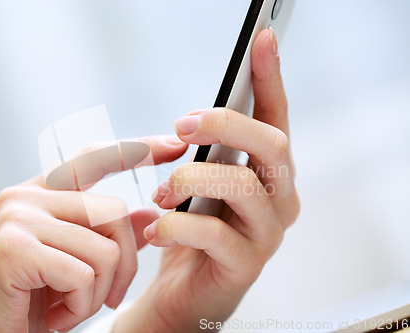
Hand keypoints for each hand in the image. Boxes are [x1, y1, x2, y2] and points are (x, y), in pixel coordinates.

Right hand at [0, 136, 187, 332]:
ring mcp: (17, 217)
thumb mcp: (78, 265)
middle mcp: (25, 195)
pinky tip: (55, 318)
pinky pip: (83, 273)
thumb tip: (151, 213)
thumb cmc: (30, 303)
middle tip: (107, 299)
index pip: (94, 158)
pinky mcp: (14, 247)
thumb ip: (109, 236)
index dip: (136, 149)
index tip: (175, 145)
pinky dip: (80, 305)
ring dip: (97, 292)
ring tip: (69, 309)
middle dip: (125, 264)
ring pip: (104, 247)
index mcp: (40, 194)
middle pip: (115, 211)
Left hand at [114, 29, 299, 332]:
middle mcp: (279, 199)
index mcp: (267, 174)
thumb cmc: (188, 232)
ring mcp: (267, 233)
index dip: (272, 77)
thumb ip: (204, 154)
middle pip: (271, 144)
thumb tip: (194, 121)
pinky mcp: (245, 265)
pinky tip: (154, 231)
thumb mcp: (195, 185)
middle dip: (224, 124)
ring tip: (159, 194)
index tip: (262, 37)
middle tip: (181, 125)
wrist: (179, 293)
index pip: (277, 118)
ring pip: (243, 183)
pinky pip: (213, 234)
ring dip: (189, 179)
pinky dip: (175, 226)